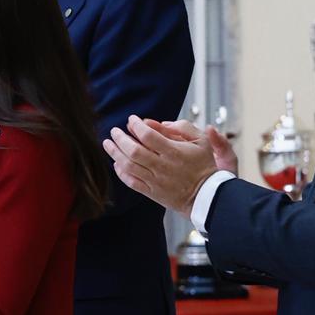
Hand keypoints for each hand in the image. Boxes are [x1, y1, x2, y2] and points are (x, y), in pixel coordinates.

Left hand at [103, 114, 223, 212]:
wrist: (206, 195)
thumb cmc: (203, 165)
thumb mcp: (201, 140)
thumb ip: (181, 127)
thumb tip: (155, 123)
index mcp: (174, 152)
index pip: (148, 135)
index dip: (135, 125)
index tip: (131, 120)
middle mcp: (163, 166)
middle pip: (133, 150)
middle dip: (120, 138)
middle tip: (114, 131)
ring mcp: (156, 181)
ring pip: (129, 166)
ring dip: (115, 153)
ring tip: (108, 144)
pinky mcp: (152, 192)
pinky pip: (131, 182)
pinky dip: (121, 172)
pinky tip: (117, 163)